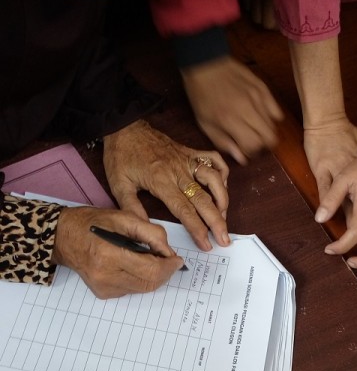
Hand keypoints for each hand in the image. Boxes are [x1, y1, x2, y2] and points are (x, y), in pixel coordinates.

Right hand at [52, 206, 183, 298]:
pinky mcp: (103, 293)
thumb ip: (151, 233)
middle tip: (169, 260)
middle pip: (149, 283)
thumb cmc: (92, 222)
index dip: (169, 266)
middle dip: (164, 272)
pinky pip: (130, 289)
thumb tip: (169, 252)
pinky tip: (131, 265)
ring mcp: (104, 288)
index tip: (178, 260)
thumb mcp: (124, 217)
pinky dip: (138, 278)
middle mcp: (106, 276)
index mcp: (110, 255)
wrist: (63, 237)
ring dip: (152, 275)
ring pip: (142, 288)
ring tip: (149, 259)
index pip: (151, 270)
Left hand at [103, 119, 229, 251]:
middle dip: (217, 221)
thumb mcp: (118, 184)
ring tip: (224, 216)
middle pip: (204, 199)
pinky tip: (222, 186)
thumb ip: (132, 208)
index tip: (206, 244)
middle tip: (224, 239)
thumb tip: (146, 230)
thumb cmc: (121, 155)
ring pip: (214, 179)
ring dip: (223, 199)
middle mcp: (178, 171)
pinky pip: (214, 159)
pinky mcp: (190, 151)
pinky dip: (222, 172)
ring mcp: (187, 159)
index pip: (184, 210)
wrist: (124, 126)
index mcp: (161, 181)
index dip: (198, 229)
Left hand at [181, 56, 283, 163]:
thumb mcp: (205, 123)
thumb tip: (242, 158)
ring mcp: (258, 98)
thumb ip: (223, 142)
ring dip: (265, 132)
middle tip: (252, 143)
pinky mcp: (263, 89)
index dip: (250, 152)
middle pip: (269, 138)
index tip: (244, 150)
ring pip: (274, 126)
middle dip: (262, 145)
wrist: (205, 63)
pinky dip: (271, 118)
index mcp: (231, 121)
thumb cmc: (201, 96)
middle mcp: (248, 110)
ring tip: (254, 129)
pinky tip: (260, 117)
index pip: (253, 145)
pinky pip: (276, 111)